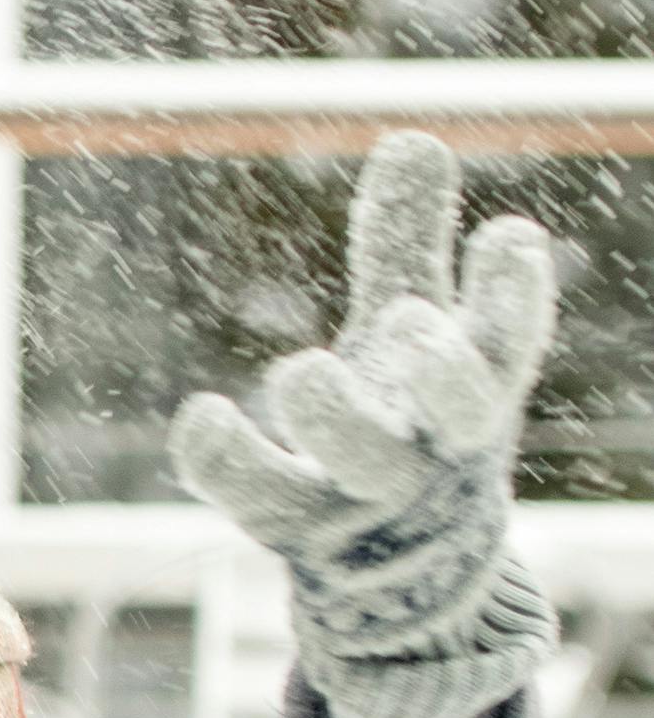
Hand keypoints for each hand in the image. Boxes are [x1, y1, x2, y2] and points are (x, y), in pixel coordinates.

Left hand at [171, 129, 555, 717]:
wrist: (399, 580)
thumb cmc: (409, 424)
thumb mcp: (414, 334)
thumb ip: (410, 246)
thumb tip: (414, 137)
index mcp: (473, 393)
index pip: (513, 343)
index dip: (515, 293)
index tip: (507, 235)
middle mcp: (433, 447)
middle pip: (458, 412)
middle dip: (444, 367)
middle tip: (411, 320)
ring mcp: (366, 497)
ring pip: (362, 464)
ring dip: (337, 417)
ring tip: (302, 369)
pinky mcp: (295, 531)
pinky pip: (258, 499)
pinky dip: (227, 460)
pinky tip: (203, 412)